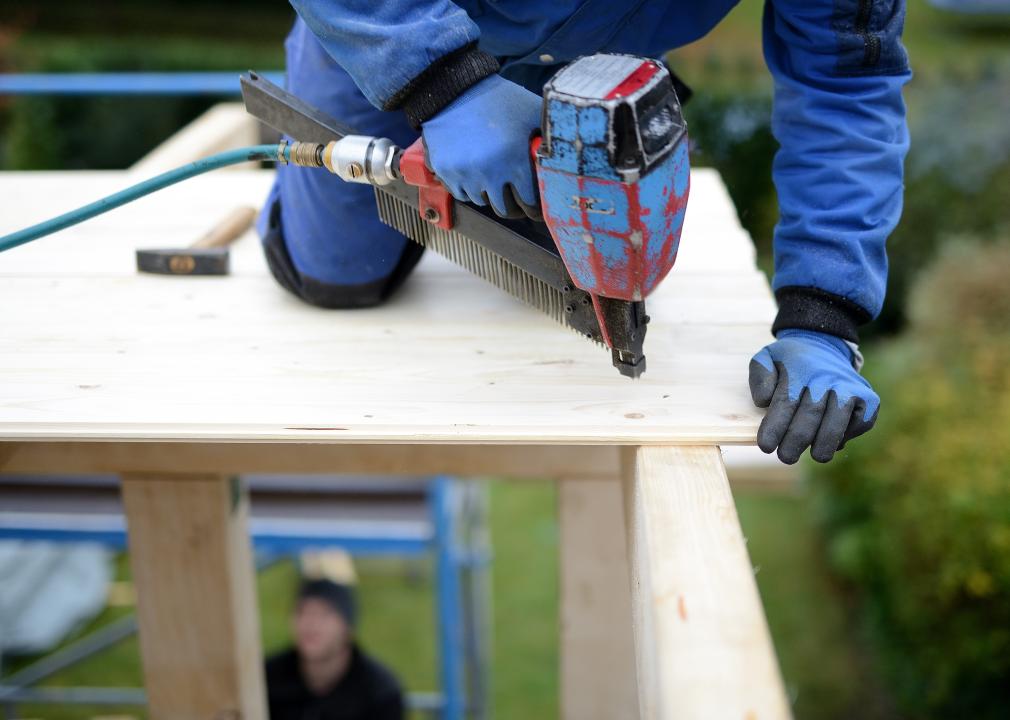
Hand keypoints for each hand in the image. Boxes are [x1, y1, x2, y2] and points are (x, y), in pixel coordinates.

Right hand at [421, 74, 540, 219]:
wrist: (454, 88)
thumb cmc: (497, 99)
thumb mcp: (531, 111)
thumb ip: (548, 135)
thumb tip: (565, 155)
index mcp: (513, 158)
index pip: (529, 202)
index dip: (534, 206)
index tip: (534, 204)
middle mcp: (489, 171)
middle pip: (505, 209)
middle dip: (513, 205)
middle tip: (515, 197)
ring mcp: (464, 173)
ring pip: (482, 201)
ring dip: (489, 194)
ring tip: (493, 177)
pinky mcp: (445, 171)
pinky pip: (461, 193)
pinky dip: (469, 188)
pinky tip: (474, 173)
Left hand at [749, 329, 878, 463]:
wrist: (824, 345)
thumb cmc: (790, 361)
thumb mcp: (767, 358)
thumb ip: (760, 376)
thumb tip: (764, 401)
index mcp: (800, 368)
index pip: (786, 402)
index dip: (775, 427)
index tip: (766, 447)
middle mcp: (827, 377)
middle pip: (811, 414)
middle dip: (796, 441)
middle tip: (786, 457)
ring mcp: (850, 387)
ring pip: (837, 420)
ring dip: (825, 443)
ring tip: (815, 456)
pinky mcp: (869, 398)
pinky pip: (860, 423)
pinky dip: (846, 436)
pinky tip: (832, 442)